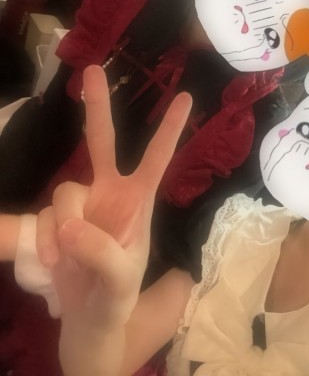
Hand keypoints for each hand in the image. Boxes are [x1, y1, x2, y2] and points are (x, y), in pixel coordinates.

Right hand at [36, 65, 191, 329]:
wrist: (88, 319)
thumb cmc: (118, 295)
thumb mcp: (120, 281)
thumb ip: (101, 253)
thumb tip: (68, 222)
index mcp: (138, 201)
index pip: (157, 159)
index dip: (168, 129)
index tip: (186, 97)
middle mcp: (110, 192)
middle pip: (103, 141)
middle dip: (97, 106)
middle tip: (92, 70)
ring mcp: (81, 204)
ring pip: (63, 191)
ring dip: (61, 227)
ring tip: (68, 262)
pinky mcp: (55, 218)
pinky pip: (42, 216)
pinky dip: (44, 241)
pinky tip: (55, 263)